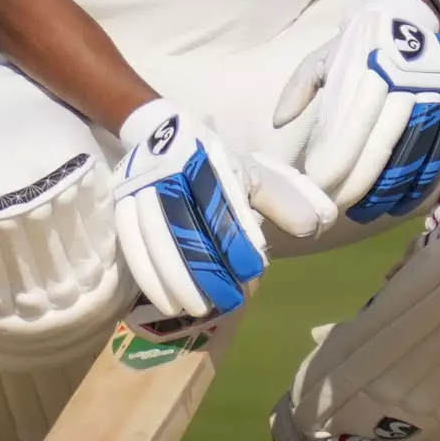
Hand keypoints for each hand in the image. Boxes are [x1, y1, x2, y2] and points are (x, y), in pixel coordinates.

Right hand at [107, 97, 326, 321]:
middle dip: (207, 268)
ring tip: (198, 309)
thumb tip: (317, 225)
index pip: (224, 202)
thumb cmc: (213, 162)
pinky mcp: (122, 203)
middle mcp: (174, 170)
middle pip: (188, 225)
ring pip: (158, 239)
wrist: (158, 131)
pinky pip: (132, 244)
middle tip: (228, 300)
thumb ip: (284, 198)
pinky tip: (167, 303)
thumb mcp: (253, 171)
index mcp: (210, 160)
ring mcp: (143, 186)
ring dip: (178, 280)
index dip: (237, 238)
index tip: (254, 270)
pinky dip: (149, 277)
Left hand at [274, 0, 439, 224]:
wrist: (410, 14)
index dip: (335, 162)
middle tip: (340, 208)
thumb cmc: (358, 42)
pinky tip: (406, 199)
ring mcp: (430, 91)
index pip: (348, 127)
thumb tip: (278, 122)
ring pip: (411, 150)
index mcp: (363, 69)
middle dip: (360, 182)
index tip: (320, 188)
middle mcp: (399, 80)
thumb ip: (299, 87)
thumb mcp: (323, 56)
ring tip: (370, 211)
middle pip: (380, 143)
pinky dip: (423, 176)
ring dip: (391, 187)